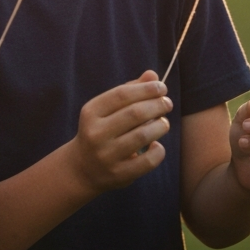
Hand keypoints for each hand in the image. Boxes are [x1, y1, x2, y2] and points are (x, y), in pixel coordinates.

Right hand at [69, 70, 171, 193]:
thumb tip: (153, 75)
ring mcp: (107, 155)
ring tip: (164, 123)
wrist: (82, 168)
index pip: (122, 95)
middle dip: (156, 105)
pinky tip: (157, 145)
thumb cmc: (100, 130)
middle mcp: (96, 133)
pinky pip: (147, 161)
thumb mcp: (106, 110)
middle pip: (134, 114)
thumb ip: (129, 91)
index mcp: (91, 112)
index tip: (162, 87)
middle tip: (167, 103)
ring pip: (142, 136)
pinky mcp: (119, 174)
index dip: (145, 89)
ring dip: (160, 126)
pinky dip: (158, 151)